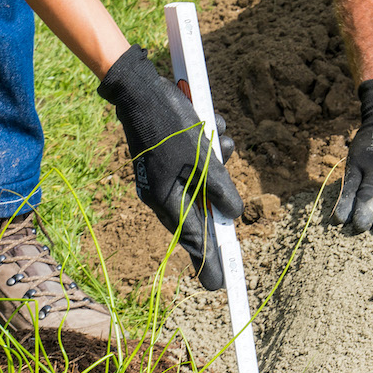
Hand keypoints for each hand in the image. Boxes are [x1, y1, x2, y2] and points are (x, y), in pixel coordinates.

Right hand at [98, 46, 244, 290]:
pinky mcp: (171, 157)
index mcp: (165, 198)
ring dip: (218, 161)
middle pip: (201, 210)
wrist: (138, 86)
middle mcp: (164, 192)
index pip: (192, 237)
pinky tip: (210, 125)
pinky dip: (208, 147)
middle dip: (221, 195)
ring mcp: (167, 175)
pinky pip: (198, 161)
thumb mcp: (201, 156)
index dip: (208, 260)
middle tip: (223, 251)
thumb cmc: (168, 122)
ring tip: (217, 136)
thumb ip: (219, 187)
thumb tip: (234, 213)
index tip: (217, 286)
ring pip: (203, 181)